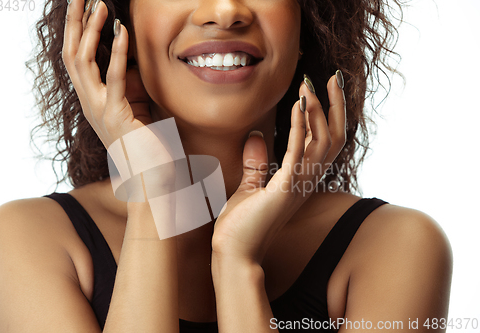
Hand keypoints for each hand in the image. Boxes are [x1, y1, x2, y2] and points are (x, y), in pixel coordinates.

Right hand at [62, 0, 150, 148]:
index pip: (77, 60)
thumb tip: (133, 58)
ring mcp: (99, 110)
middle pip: (72, 55)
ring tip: (100, 6)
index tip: (82, 7)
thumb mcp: (137, 107)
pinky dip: (117, 53)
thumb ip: (131, 84)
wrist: (153, 179)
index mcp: (93, 101)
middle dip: (75, 24)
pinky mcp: (116, 116)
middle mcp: (90, 104)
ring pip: (83, 63)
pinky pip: (113, 78)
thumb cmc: (149, 145)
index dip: (76, 32)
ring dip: (90, 31)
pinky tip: (122, 32)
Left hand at [212, 74, 346, 264]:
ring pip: (321, 142)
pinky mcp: (284, 189)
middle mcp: (307, 181)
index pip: (324, 142)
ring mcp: (298, 186)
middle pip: (333, 138)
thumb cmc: (242, 224)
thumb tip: (255, 135)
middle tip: (330, 77)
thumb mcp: (250, 186)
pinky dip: (300, 127)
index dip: (329, 115)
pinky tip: (298, 106)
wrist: (233, 252)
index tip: (324, 88)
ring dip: (316, 111)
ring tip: (310, 85)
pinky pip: (298, 153)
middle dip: (334, 106)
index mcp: (301, 179)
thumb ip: (256, 162)